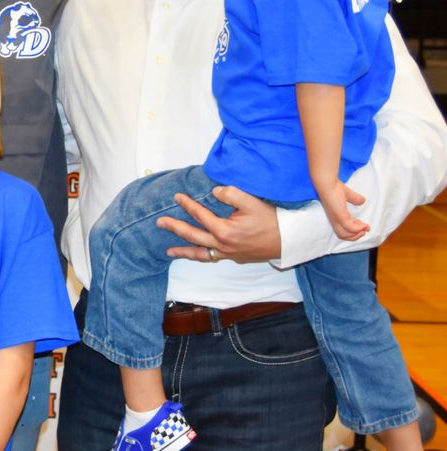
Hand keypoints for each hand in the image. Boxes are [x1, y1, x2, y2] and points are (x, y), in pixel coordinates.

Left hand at [158, 186, 280, 263]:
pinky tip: (196, 254)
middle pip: (193, 236)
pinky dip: (201, 256)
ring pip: (200, 254)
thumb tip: (214, 192)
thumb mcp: (252, 202)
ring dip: (184, 252)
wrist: (290, 241)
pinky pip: (212, 258)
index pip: (200, 215)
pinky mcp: (235, 259)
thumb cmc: (272, 220)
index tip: (177, 197)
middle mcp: (223, 245)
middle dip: (175, 228)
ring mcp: (229, 254)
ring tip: (169, 252)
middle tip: (160, 223)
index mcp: (224, 230)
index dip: (187, 204)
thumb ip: (230, 194)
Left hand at [315, 180, 368, 240]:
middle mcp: (334, 219)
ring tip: (365, 228)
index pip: (342, 230)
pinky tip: (363, 224)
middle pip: (343, 235)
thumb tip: (362, 201)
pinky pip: (350, 228)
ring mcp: (336, 219)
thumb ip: (354, 198)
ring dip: (357, 234)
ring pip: (345, 235)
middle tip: (365, 230)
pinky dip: (358, 229)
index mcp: (335, 216)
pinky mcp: (340, 216)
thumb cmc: (333, 188)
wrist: (328, 183)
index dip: (353, 231)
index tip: (364, 228)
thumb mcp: (347, 195)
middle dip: (355, 236)